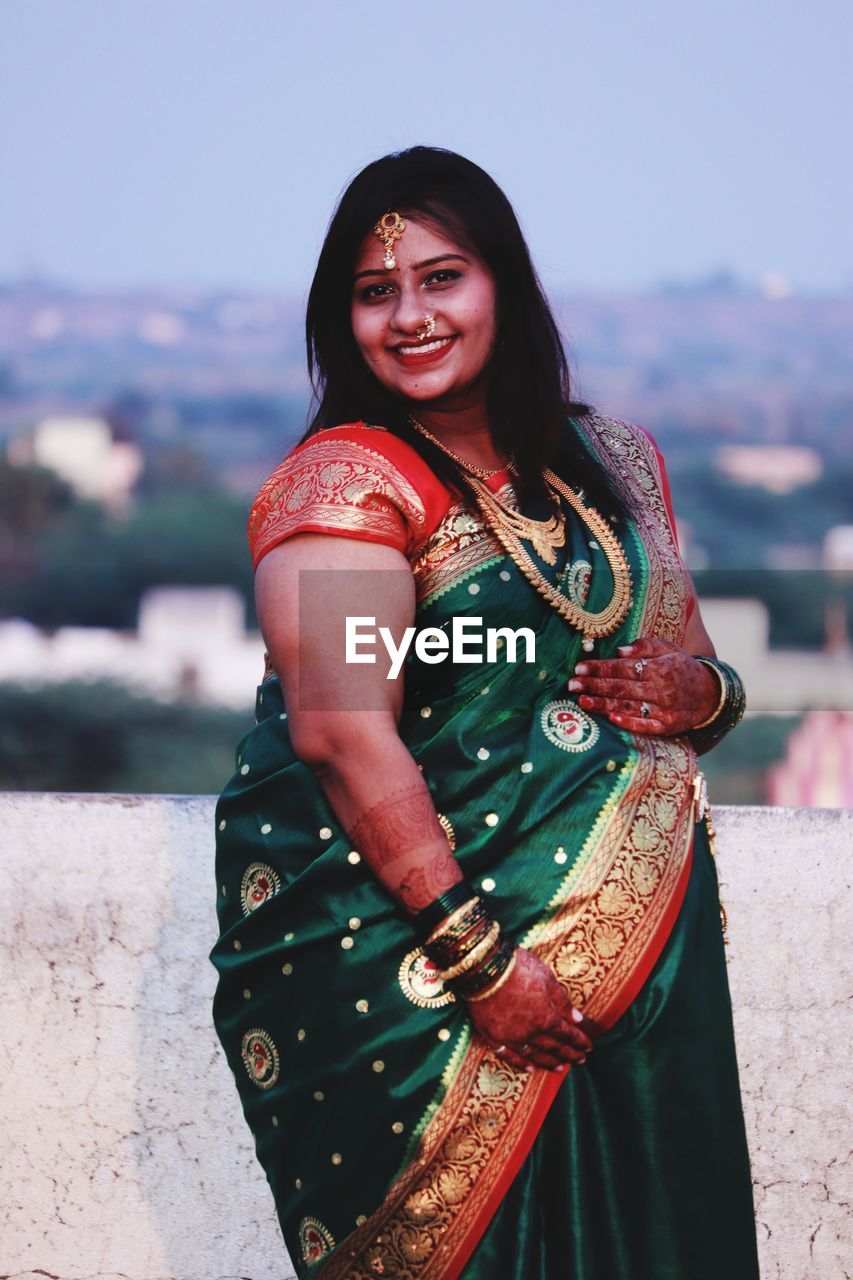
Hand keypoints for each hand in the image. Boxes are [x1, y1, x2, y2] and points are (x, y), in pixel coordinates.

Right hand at [466, 948, 592, 1071]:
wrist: (484, 968)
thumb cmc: (518, 967)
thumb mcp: (546, 978)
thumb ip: (562, 1001)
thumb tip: (578, 1019)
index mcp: (546, 1018)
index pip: (567, 1034)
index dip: (579, 1041)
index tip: (589, 1047)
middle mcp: (530, 1033)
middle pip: (553, 1048)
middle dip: (569, 1055)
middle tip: (581, 1061)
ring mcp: (510, 1037)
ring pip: (534, 1055)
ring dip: (549, 1062)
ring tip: (560, 1068)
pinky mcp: (492, 1037)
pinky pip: (508, 1056)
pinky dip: (520, 1064)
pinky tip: (529, 1069)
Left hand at [567, 636, 718, 735]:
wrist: (710, 695)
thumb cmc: (682, 668)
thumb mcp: (668, 649)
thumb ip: (644, 646)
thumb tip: (619, 651)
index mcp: (659, 667)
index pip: (623, 667)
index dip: (600, 667)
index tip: (579, 668)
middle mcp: (661, 688)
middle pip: (622, 687)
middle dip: (594, 686)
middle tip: (571, 685)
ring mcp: (664, 709)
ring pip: (628, 706)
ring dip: (603, 705)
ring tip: (582, 702)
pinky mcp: (667, 726)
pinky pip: (645, 726)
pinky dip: (628, 722)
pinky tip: (611, 719)